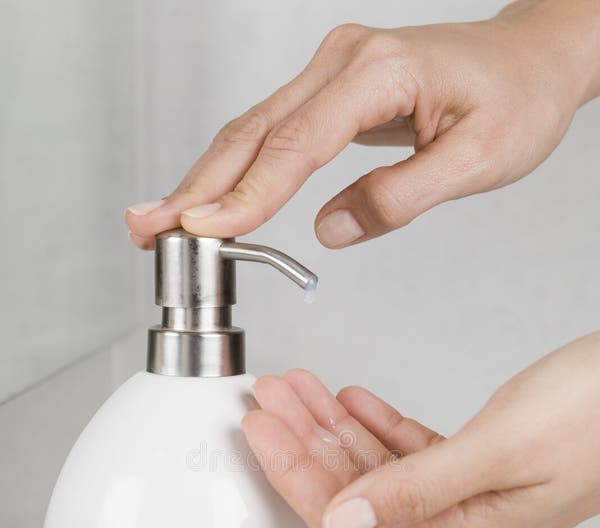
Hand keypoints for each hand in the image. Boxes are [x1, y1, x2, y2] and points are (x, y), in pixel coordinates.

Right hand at [126, 0, 599, 249]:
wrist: (531, 61)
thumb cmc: (516, 100)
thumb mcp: (479, 161)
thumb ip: (402, 197)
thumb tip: (331, 229)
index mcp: (378, 73)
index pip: (296, 144)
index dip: (247, 193)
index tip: (205, 230)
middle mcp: (343, 62)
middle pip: (253, 131)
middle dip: (197, 186)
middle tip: (147, 227)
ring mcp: (332, 71)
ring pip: (253, 129)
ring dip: (204, 178)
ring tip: (159, 218)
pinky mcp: (331, 89)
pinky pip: (272, 131)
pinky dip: (236, 168)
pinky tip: (211, 195)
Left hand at [241, 333, 599, 527]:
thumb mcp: (502, 448)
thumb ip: (418, 488)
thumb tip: (344, 520)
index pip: (351, 518)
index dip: (296, 475)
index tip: (260, 434)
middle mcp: (462, 517)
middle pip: (356, 490)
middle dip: (304, 444)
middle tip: (266, 404)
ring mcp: (472, 489)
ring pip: (379, 465)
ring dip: (334, 428)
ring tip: (297, 393)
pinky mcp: (483, 459)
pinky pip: (412, 449)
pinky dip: (377, 423)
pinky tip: (353, 404)